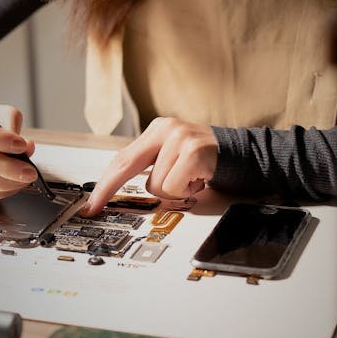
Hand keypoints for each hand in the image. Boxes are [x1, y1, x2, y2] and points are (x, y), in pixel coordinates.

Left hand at [81, 117, 218, 215]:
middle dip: (108, 190)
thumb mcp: (175, 156)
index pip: (123, 157)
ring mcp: (180, 138)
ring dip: (174, 192)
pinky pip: (174, 187)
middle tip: (94, 208)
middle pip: (125, 165)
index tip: (91, 202)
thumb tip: (121, 188)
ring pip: (155, 185)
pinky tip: (200, 181)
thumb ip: (152, 165)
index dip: (104, 183)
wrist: (245, 156)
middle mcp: (166, 129)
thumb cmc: (207, 162)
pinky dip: (187, 192)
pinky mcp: (193, 152)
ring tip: (191, 181)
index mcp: (158, 129)